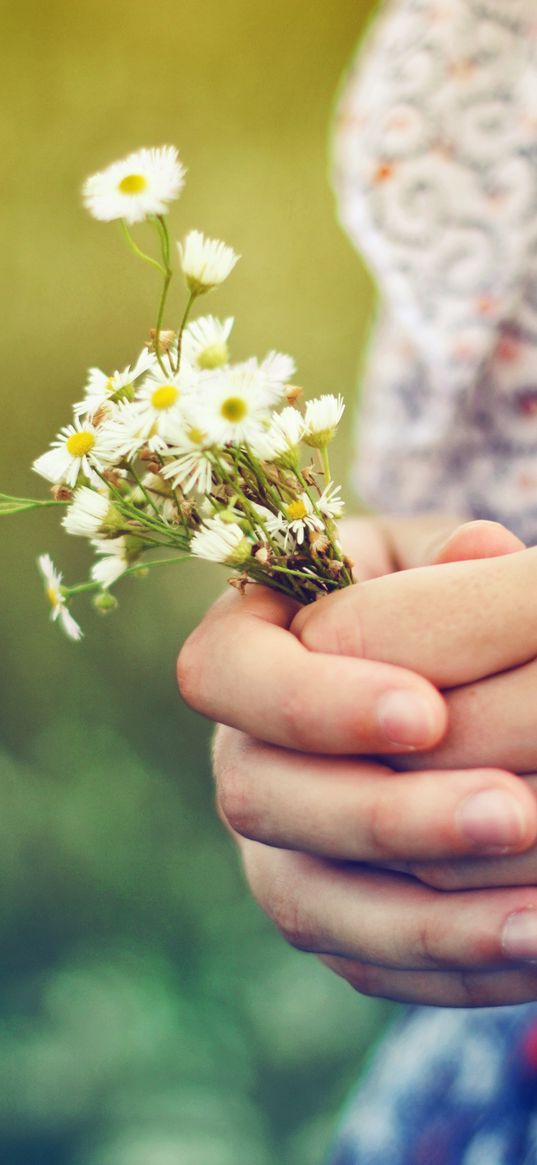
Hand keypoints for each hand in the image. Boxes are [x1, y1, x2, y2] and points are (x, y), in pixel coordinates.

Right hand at [178, 518, 536, 1004]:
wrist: (438, 682)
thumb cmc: (429, 598)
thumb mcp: (435, 562)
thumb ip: (450, 564)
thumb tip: (480, 552)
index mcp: (245, 648)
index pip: (223, 673)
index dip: (311, 703)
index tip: (428, 712)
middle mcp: (241, 753)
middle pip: (259, 798)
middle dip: (384, 814)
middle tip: (509, 810)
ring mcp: (274, 844)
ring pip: (309, 902)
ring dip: (425, 917)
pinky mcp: (325, 917)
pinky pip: (364, 963)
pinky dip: (449, 966)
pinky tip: (533, 948)